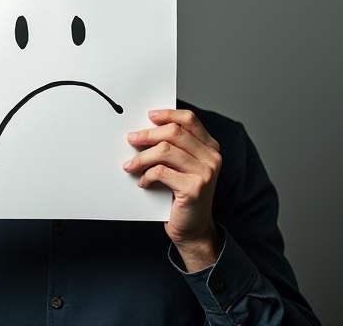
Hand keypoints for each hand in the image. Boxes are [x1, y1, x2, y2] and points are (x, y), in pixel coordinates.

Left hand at [124, 109, 223, 271]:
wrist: (194, 228)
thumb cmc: (184, 196)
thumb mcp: (184, 167)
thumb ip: (175, 148)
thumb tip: (146, 130)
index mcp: (210, 147)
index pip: (189, 120)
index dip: (168, 114)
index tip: (149, 116)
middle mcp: (211, 158)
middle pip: (174, 132)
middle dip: (147, 134)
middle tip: (131, 139)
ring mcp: (205, 173)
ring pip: (164, 151)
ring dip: (142, 157)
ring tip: (131, 165)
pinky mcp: (194, 188)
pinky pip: (161, 172)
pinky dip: (147, 175)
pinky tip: (143, 181)